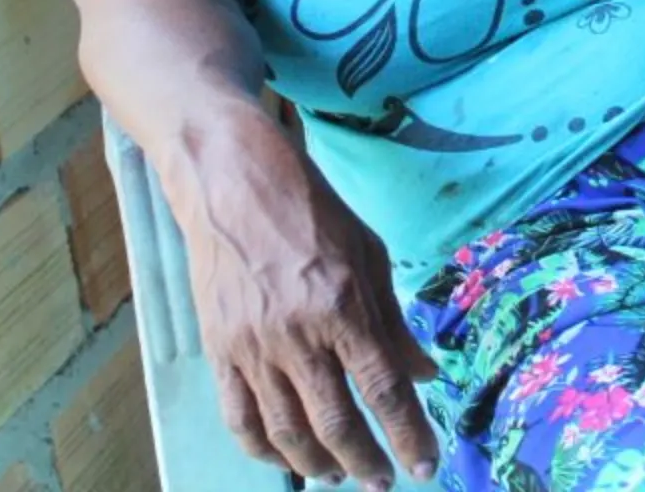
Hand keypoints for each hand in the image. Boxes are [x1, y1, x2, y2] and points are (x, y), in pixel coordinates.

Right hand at [188, 135, 437, 487]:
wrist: (234, 184)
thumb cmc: (312, 212)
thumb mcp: (370, 255)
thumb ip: (395, 323)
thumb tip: (425, 375)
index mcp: (343, 307)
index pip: (383, 390)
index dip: (408, 436)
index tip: (425, 466)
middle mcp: (298, 335)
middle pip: (336, 422)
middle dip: (365, 463)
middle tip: (382, 482)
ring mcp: (253, 348)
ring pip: (286, 431)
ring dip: (317, 465)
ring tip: (338, 476)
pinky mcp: (219, 351)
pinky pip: (239, 418)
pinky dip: (264, 451)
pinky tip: (287, 460)